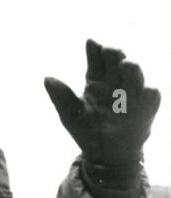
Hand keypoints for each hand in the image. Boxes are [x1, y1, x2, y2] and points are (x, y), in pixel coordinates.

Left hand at [44, 39, 159, 197]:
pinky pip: (151, 95)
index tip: (91, 42)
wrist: (104, 155)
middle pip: (116, 63)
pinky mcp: (145, 108)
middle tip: (108, 50)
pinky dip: (147, 92)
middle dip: (114, 54)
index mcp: (96, 83)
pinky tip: (142, 90)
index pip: (96, 62)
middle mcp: (114, 85)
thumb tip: (47, 78)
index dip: (94, 51)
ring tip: (125, 64)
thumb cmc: (87, 132)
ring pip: (135, 74)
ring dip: (131, 68)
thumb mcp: (70, 115)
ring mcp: (131, 95)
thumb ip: (61, 96)